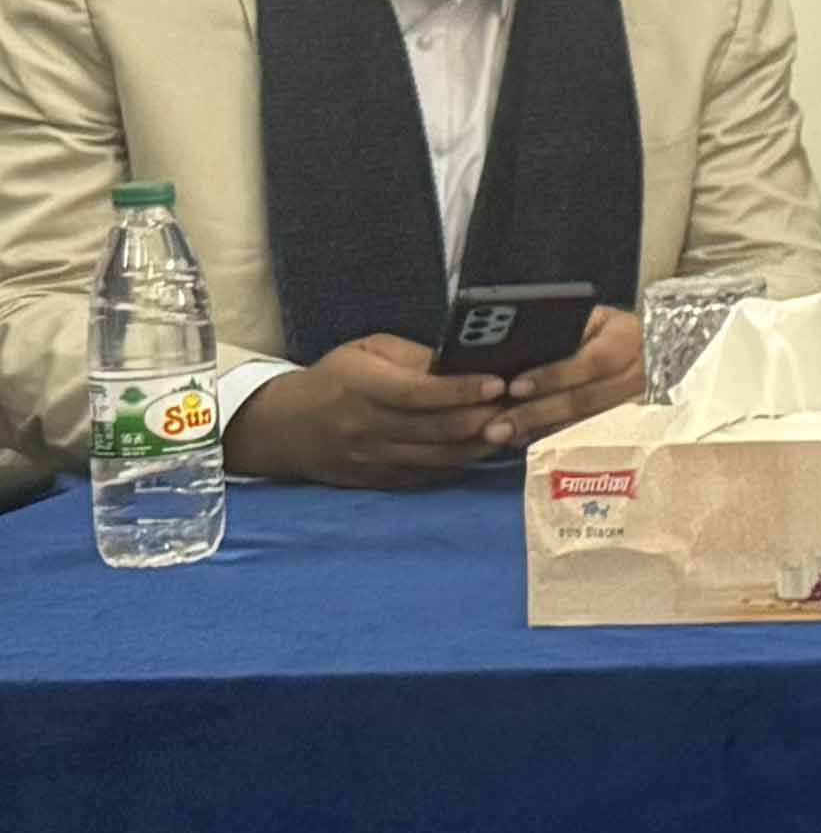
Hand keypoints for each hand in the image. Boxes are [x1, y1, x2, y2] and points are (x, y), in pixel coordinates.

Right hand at [219, 335, 511, 488]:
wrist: (285, 428)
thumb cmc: (335, 378)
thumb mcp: (366, 351)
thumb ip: (413, 357)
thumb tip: (463, 361)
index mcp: (361, 387)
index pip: (418, 393)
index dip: (462, 389)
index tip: (499, 382)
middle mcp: (368, 428)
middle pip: (437, 429)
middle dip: (485, 418)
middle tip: (523, 405)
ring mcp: (374, 459)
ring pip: (441, 457)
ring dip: (482, 444)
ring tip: (515, 426)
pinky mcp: (380, 481)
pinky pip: (430, 476)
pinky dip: (463, 463)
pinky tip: (487, 448)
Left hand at [487, 306, 646, 446]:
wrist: (651, 350)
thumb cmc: (611, 331)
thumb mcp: (596, 319)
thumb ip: (569, 332)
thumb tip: (517, 349)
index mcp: (629, 338)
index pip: (592, 361)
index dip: (554, 376)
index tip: (516, 387)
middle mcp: (641, 373)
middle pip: (587, 399)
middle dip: (538, 413)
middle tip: (498, 426)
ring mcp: (639, 402)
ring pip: (587, 422)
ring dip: (542, 430)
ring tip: (506, 435)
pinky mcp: (634, 423)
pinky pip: (589, 434)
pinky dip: (555, 437)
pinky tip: (528, 438)